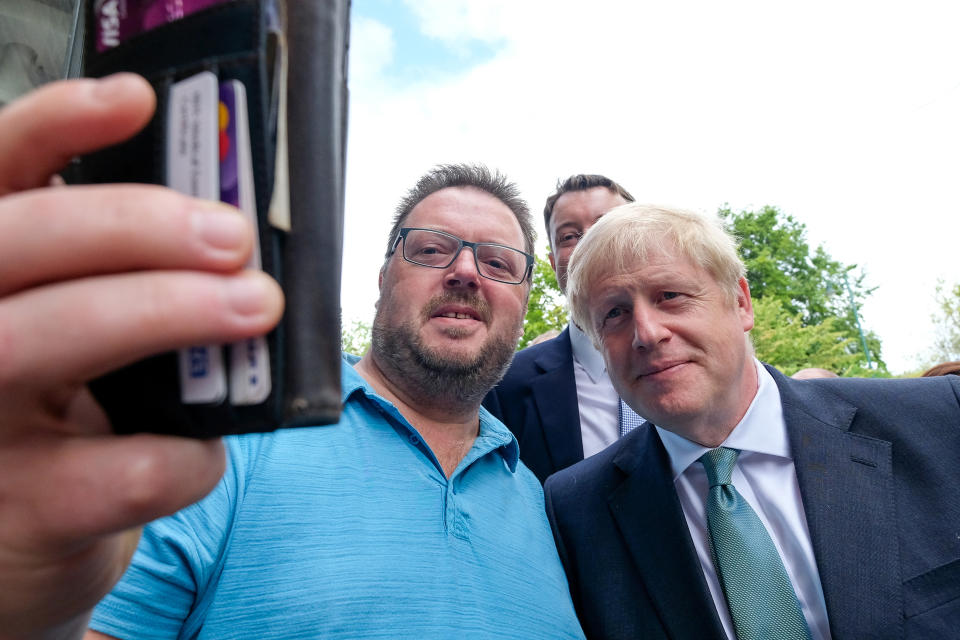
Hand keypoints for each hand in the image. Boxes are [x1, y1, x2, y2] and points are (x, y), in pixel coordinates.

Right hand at [0, 75, 283, 637]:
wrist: (23, 547)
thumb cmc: (70, 417)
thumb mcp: (78, 333)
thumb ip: (122, 284)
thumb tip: (228, 230)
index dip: (54, 125)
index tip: (137, 101)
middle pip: (14, 243)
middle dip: (129, 224)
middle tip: (233, 235)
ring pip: (41, 342)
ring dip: (161, 311)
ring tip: (253, 304)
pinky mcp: (21, 513)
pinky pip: (115, 471)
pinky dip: (185, 455)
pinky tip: (206, 451)